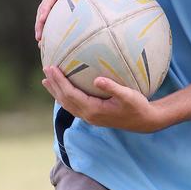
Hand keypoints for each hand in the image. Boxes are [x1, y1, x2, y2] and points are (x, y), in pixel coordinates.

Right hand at [35, 0, 105, 41]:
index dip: (46, 10)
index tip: (42, 22)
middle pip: (44, 9)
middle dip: (40, 24)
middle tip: (39, 41)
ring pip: (47, 12)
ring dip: (44, 27)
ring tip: (43, 45)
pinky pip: (56, 13)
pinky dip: (52, 24)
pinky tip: (56, 37)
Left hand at [42, 66, 164, 132]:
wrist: (144, 121)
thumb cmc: (138, 106)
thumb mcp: (128, 95)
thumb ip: (112, 88)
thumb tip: (97, 79)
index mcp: (93, 110)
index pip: (70, 94)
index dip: (59, 81)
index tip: (51, 68)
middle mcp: (88, 115)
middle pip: (65, 99)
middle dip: (54, 85)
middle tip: (45, 69)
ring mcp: (90, 117)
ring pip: (67, 104)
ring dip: (56, 92)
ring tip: (47, 81)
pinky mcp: (94, 116)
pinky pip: (73, 106)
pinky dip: (65, 97)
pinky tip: (64, 90)